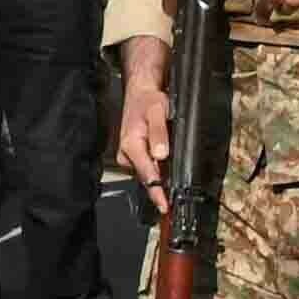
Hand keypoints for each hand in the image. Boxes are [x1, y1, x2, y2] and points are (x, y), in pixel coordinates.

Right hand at [117, 40, 172, 209]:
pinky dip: (156, 171)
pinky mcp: (133, 155)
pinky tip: (165, 171)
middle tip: (172, 205)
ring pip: (147, 174)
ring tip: (170, 189)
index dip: (157, 192)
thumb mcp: (158, 112)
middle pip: (146, 178)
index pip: (147, 174)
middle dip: (160, 191)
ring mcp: (129, 156)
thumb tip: (160, 154)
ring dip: (159, 181)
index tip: (164, 206)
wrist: (141, 92)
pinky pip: (147, 167)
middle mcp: (127, 153)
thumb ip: (159, 133)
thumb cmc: (148, 101)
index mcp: (131, 145)